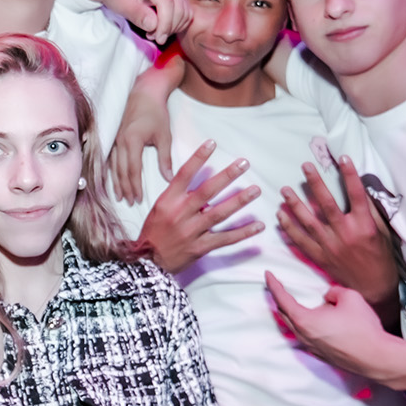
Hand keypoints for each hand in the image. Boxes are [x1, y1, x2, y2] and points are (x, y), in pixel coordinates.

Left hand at [78, 0, 191, 43]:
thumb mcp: (121, 4)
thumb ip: (138, 15)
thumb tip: (154, 26)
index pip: (168, 3)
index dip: (165, 24)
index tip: (158, 38)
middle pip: (180, 7)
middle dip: (169, 27)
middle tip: (153, 36)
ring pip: (184, 10)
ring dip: (173, 26)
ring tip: (155, 32)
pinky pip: (183, 9)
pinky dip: (175, 21)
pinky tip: (160, 26)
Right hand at [111, 57, 185, 203]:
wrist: (144, 92)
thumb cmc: (156, 112)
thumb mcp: (164, 135)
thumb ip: (165, 158)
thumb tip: (169, 178)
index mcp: (132, 141)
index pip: (133, 170)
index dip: (135, 186)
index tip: (139, 199)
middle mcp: (120, 141)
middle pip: (121, 170)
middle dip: (125, 188)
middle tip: (130, 202)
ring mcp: (114, 138)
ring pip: (113, 165)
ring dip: (116, 182)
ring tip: (120, 196)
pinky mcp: (113, 135)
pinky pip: (110, 158)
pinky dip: (111, 171)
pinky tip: (112, 179)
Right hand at [138, 142, 263, 272]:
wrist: (148, 262)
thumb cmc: (154, 232)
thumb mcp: (160, 208)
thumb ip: (179, 196)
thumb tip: (203, 182)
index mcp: (168, 201)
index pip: (184, 174)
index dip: (198, 157)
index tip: (212, 143)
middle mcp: (180, 214)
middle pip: (207, 191)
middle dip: (227, 176)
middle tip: (244, 163)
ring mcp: (191, 231)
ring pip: (219, 213)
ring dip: (239, 201)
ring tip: (255, 190)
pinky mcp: (200, 248)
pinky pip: (225, 239)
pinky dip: (242, 233)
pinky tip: (258, 226)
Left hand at [265, 271, 405, 382]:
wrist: (376, 357)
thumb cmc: (363, 328)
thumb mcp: (350, 297)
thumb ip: (333, 291)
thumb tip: (327, 297)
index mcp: (305, 321)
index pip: (282, 300)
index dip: (273, 285)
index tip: (268, 275)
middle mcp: (304, 336)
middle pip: (284, 315)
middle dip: (279, 299)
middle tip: (277, 286)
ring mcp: (312, 348)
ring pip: (295, 327)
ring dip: (292, 313)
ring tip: (296, 301)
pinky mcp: (322, 355)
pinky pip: (307, 336)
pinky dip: (305, 325)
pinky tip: (314, 320)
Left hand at [276, 154, 398, 303]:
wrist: (373, 288)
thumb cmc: (380, 256)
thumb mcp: (382, 232)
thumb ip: (369, 211)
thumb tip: (360, 187)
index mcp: (364, 226)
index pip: (357, 195)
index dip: (350, 175)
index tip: (342, 157)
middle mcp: (346, 235)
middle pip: (327, 205)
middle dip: (315, 183)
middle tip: (305, 166)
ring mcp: (331, 247)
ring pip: (309, 222)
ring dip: (295, 204)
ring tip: (284, 190)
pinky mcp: (320, 257)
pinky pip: (300, 241)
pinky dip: (289, 228)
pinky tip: (280, 215)